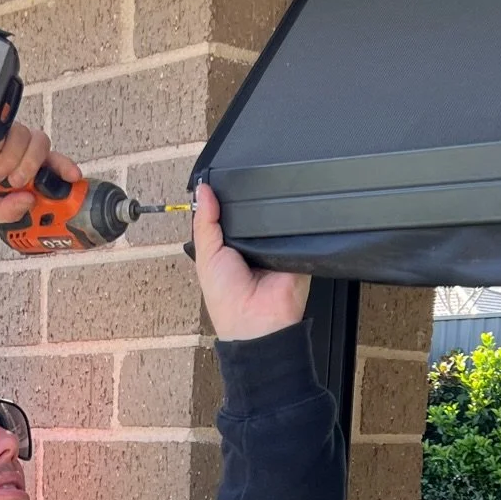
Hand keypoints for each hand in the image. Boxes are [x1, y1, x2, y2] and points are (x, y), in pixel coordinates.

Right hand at [0, 122, 82, 226]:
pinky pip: (3, 127)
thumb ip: (8, 212)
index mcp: (21, 169)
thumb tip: (29, 201)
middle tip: (16, 181)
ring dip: (10, 158)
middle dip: (31, 165)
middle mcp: (15, 150)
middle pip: (41, 144)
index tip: (73, 176)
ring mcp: (2, 135)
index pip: (50, 162)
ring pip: (24, 135)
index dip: (64, 166)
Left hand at [192, 181, 309, 339]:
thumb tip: (203, 191)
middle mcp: (254, 245)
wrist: (257, 322)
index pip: (230, 214)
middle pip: (254, 213)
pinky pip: (296, 228)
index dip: (226, 199)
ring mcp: (276, 246)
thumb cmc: (226, 299)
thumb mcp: (207, 256)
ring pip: (276, 216)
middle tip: (246, 187)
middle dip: (249, 202)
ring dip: (270, 210)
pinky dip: (291, 221)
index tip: (224, 177)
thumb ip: (205, 223)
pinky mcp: (297, 249)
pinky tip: (284, 215)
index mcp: (231, 246)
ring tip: (264, 203)